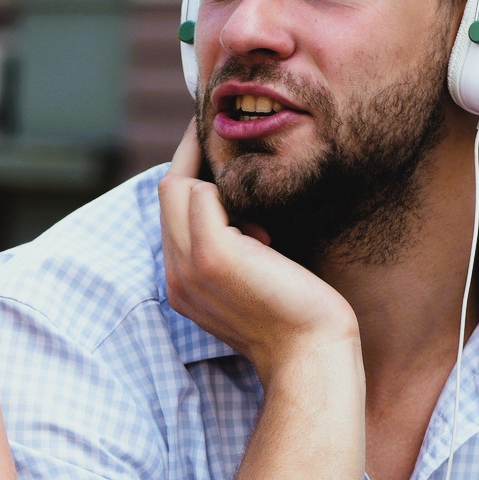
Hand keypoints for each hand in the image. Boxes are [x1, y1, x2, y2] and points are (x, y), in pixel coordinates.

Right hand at [158, 122, 356, 375]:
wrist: (311, 355)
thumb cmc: (296, 318)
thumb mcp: (254, 280)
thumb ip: (237, 249)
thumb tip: (245, 212)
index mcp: (183, 283)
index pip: (172, 213)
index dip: (188, 175)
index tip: (208, 143)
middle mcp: (176, 276)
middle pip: (167, 191)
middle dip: (191, 153)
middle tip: (219, 124)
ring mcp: (189, 265)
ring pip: (180, 188)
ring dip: (217, 175)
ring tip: (255, 196)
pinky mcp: (212, 254)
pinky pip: (204, 196)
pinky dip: (232, 195)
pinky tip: (265, 229)